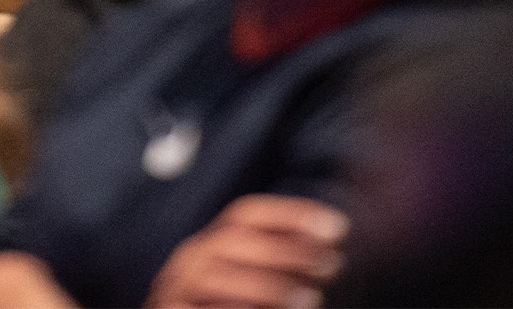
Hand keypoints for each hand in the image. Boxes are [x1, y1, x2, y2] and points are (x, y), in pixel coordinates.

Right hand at [146, 196, 348, 308]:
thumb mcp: (252, 291)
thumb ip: (282, 274)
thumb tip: (333, 251)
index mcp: (210, 245)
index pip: (247, 214)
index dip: (292, 214)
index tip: (339, 226)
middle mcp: (190, 260)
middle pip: (235, 240)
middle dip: (287, 250)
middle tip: (332, 264)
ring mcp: (174, 290)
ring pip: (218, 276)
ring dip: (267, 286)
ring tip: (312, 299)